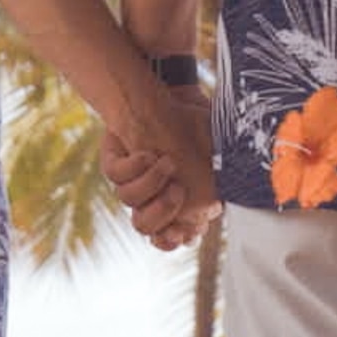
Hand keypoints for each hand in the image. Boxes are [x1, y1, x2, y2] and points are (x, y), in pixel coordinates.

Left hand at [103, 84, 220, 250]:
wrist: (177, 98)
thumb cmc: (201, 128)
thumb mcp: (220, 158)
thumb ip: (219, 188)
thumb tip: (215, 210)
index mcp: (179, 203)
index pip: (173, 237)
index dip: (174, 238)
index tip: (183, 231)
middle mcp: (153, 195)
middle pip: (145, 227)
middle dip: (161, 214)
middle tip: (177, 191)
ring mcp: (133, 180)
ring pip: (128, 201)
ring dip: (150, 184)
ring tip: (167, 162)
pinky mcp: (117, 162)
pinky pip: (116, 176)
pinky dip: (133, 167)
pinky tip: (148, 155)